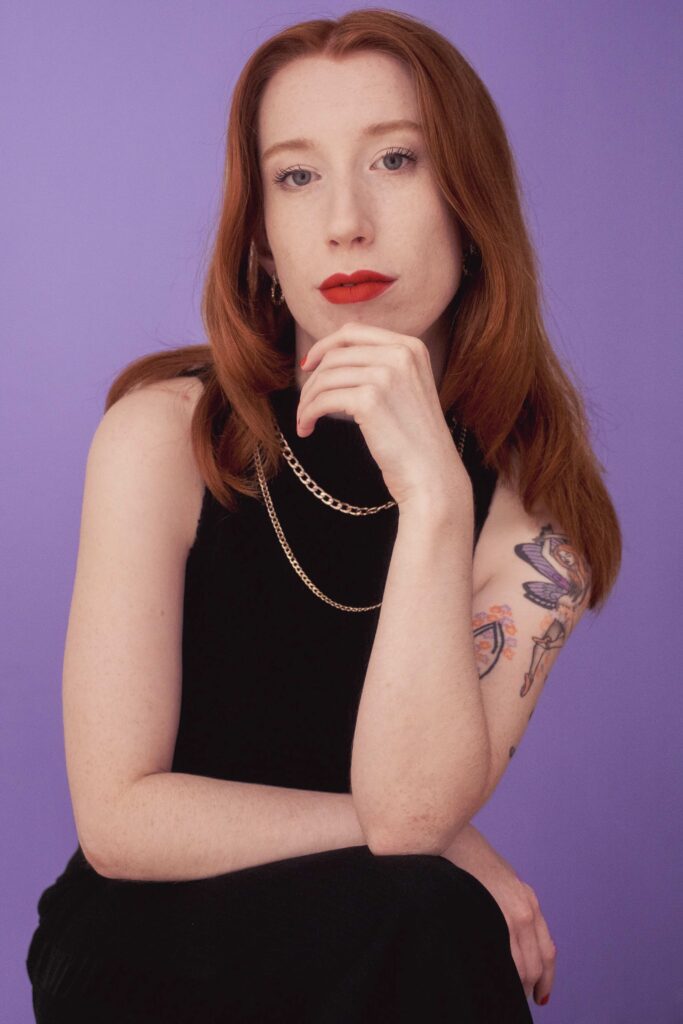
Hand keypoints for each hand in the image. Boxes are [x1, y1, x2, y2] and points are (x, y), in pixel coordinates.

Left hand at [298, 321, 470, 510]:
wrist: (432, 473)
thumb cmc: (415, 439)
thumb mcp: (407, 388)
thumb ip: (381, 366)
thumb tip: (330, 357)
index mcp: (410, 347)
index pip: (353, 332)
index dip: (324, 346)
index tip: (309, 366)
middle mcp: (400, 354)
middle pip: (335, 355)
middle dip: (313, 379)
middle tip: (304, 402)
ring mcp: (386, 375)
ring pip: (325, 377)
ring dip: (307, 400)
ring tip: (304, 419)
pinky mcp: (370, 400)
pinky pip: (323, 400)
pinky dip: (308, 413)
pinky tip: (307, 428)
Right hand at [442, 826, 555, 1006]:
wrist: (451, 833)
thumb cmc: (468, 856)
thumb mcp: (498, 877)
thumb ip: (507, 901)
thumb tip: (507, 929)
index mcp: (529, 901)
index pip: (547, 951)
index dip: (546, 978)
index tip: (541, 996)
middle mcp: (525, 909)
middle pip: (535, 964)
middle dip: (528, 987)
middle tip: (517, 1002)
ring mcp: (508, 913)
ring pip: (519, 967)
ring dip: (513, 985)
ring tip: (502, 997)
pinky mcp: (489, 914)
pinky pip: (501, 956)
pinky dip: (500, 974)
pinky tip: (490, 980)